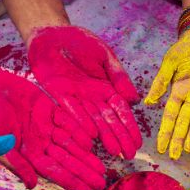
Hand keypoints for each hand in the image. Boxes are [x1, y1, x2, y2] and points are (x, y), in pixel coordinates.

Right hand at [0, 69, 105, 189]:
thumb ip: (16, 163)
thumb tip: (32, 186)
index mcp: (29, 154)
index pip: (54, 171)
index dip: (71, 182)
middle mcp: (40, 143)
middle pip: (67, 160)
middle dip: (84, 172)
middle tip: (102, 184)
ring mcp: (46, 126)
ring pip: (71, 143)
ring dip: (86, 155)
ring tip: (102, 168)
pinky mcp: (49, 109)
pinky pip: (69, 121)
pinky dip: (81, 129)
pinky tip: (93, 139)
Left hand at [28, 26, 141, 159]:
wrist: (51, 34)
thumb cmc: (80, 42)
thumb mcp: (104, 55)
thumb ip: (118, 75)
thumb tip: (135, 99)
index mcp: (107, 89)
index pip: (121, 111)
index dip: (130, 127)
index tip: (138, 142)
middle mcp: (94, 99)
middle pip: (109, 121)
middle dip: (120, 138)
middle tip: (129, 155)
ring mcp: (77, 100)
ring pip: (93, 121)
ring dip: (104, 137)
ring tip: (114, 151)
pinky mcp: (60, 97)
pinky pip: (72, 112)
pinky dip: (81, 124)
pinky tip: (91, 137)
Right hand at [144, 27, 189, 159]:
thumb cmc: (187, 46)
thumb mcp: (171, 62)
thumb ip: (161, 82)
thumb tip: (148, 102)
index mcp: (178, 92)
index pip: (170, 116)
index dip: (166, 132)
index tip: (161, 148)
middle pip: (185, 122)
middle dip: (179, 138)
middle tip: (176, 155)